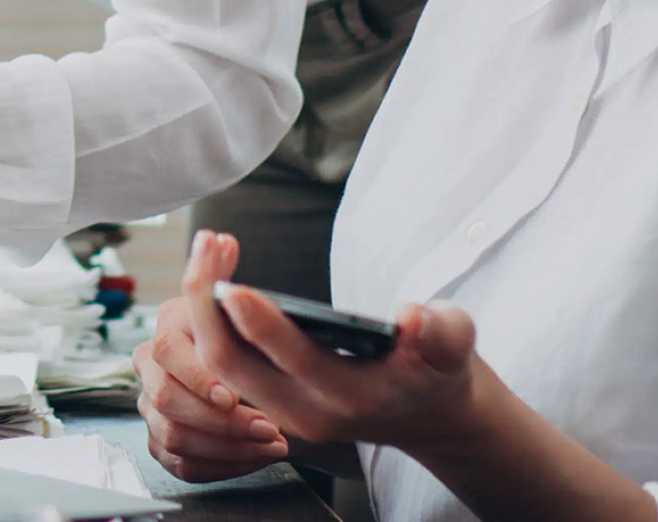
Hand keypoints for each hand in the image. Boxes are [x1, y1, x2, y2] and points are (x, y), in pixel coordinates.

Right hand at [135, 233, 289, 482]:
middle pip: (166, 401)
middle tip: (268, 427)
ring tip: (272, 443)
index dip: (198, 376)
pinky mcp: (160, 440)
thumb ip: (223, 271)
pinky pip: (181, 465)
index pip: (167, 351)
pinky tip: (255, 458)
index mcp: (166, 328)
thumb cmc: (235, 331)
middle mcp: (149, 367)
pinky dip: (221, 466)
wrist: (236, 366)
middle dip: (219, 421)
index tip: (233, 395)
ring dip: (226, 446)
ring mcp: (150, 406)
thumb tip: (220, 239)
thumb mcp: (231, 301)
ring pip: (173, 437)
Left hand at [176, 230, 478, 461]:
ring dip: (203, 304)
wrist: (427, 413)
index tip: (236, 286)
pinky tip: (215, 267)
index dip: (262, 326)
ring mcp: (282, 407)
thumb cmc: (438, 367)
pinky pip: (223, 360)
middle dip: (209, 305)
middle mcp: (306, 411)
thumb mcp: (453, 345)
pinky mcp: (270, 395)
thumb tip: (412, 318)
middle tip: (207, 245)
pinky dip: (211, 315)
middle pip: (233, 367)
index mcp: (352, 398)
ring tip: (209, 244)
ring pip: (219, 364)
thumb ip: (441, 332)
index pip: (295, 363)